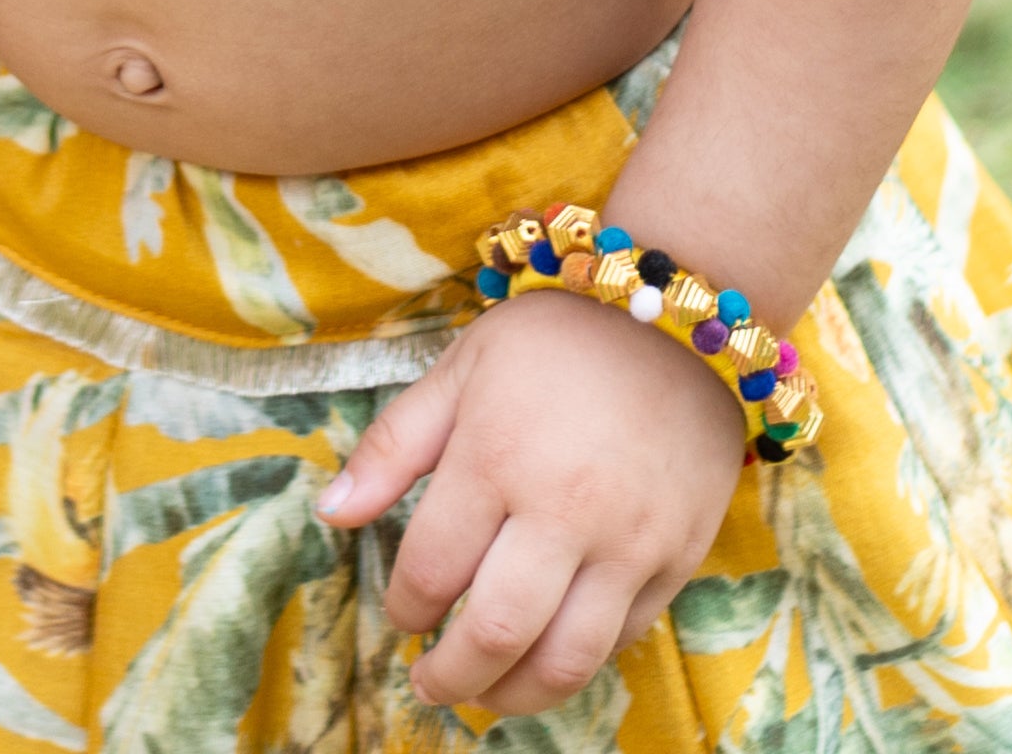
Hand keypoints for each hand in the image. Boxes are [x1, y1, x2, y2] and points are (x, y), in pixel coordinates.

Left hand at [319, 289, 750, 718]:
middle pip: (494, 635)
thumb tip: (332, 514)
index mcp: (495, 457)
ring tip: (486, 692)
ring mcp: (629, 540)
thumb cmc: (558, 337)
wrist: (679, 316)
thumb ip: (393, 446)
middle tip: (429, 683)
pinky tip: (548, 650)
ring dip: (513, 695)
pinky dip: (578, 660)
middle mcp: (564, 510)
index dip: (404, 607)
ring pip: (564, 660)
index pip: (430, 572)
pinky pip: (623, 638)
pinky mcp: (679, 556)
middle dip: (449, 676)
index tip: (403, 611)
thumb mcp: (462, 367)